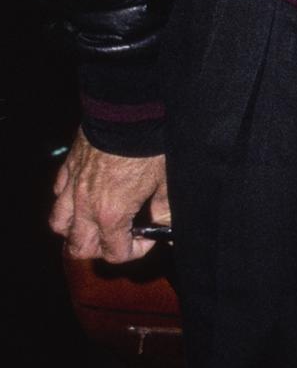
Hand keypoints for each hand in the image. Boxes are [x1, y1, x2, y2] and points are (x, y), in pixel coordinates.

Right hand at [49, 130, 168, 263]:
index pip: (115, 253)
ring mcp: (72, 188)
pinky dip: (67, 201)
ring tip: (96, 222)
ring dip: (76, 230)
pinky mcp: (67, 169)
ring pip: (59, 225)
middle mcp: (85, 207)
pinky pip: (57, 195)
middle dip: (100, 249)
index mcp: (111, 214)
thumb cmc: (150, 148)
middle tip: (121, 236)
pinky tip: (85, 194)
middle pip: (79, 248)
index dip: (135, 252)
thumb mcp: (165, 182)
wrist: (128, 114)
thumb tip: (167, 229)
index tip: (147, 238)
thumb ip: (165, 211)